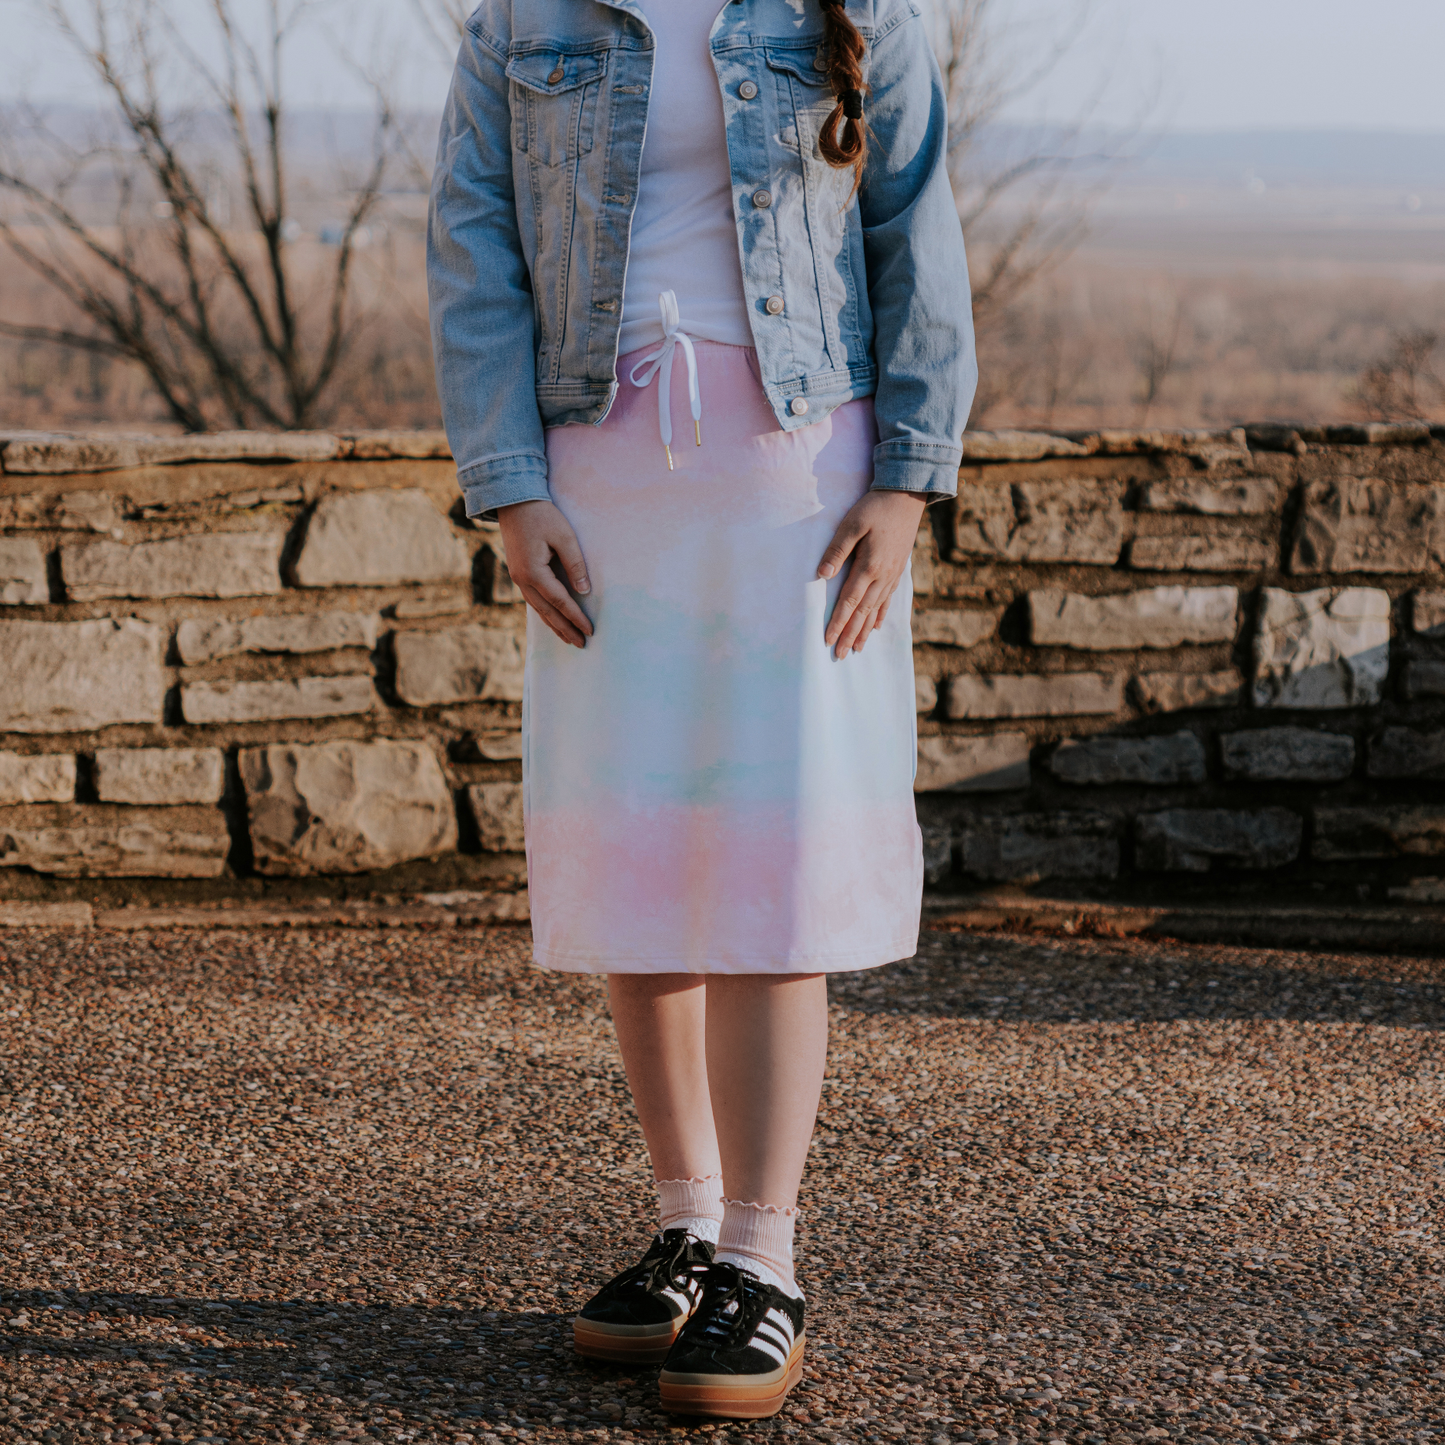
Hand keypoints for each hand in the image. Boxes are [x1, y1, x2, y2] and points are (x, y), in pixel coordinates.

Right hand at [496, 499, 593, 647]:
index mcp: (534, 572)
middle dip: (565, 629)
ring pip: (538, 609)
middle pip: (547, 612)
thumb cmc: (542, 516)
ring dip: (554, 625)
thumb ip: (575, 564)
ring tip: (569, 639)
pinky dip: (545, 613)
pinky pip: (533, 600)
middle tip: (581, 644)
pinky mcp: (519, 574)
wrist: (514, 502)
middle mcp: (522, 580)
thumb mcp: (565, 537)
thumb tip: (584, 591)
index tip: (590, 630)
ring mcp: (518, 578)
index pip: (560, 601)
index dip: (576, 617)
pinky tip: (553, 620)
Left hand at [817, 490, 926, 658]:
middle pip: (863, 612)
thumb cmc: (874, 508)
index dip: (838, 622)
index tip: (828, 640)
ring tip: (856, 649)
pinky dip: (880, 615)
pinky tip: (875, 627)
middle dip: (850, 635)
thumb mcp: (852, 524)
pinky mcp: (898, 570)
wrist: (906, 497)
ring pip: (876, 610)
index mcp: (869, 566)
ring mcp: (892, 575)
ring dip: (864, 631)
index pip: (849, 602)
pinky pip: (888, 599)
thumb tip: (822, 575)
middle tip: (839, 656)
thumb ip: (837, 550)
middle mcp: (882, 576)